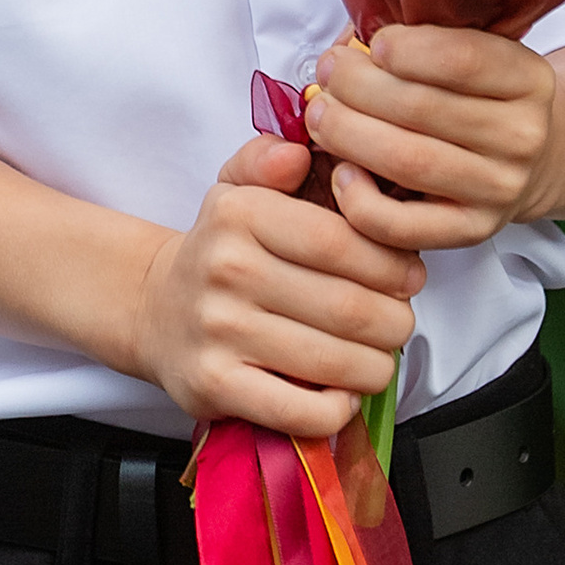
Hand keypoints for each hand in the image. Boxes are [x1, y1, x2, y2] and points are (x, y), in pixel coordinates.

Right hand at [129, 133, 422, 437]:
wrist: (155, 310)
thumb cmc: (219, 250)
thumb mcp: (235, 188)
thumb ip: (268, 159)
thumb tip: (297, 153)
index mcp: (240, 214)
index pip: (340, 242)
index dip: (391, 264)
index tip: (410, 276)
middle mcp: (226, 270)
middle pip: (346, 306)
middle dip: (394, 322)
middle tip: (401, 323)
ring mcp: (219, 332)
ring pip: (331, 362)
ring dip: (374, 368)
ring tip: (379, 358)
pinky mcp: (214, 387)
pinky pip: (298, 411)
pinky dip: (336, 410)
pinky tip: (342, 394)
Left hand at [306, 26, 557, 248]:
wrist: (533, 160)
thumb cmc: (482, 97)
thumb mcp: (476, 52)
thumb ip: (423, 41)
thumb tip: (348, 48)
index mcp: (529, 79)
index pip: (463, 59)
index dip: (406, 48)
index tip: (372, 43)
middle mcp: (522, 136)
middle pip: (422, 108)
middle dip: (357, 85)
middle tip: (328, 72)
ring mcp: (498, 189)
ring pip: (408, 161)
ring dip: (347, 133)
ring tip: (320, 113)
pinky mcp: (470, 231)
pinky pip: (401, 225)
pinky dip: (359, 199)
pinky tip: (343, 171)